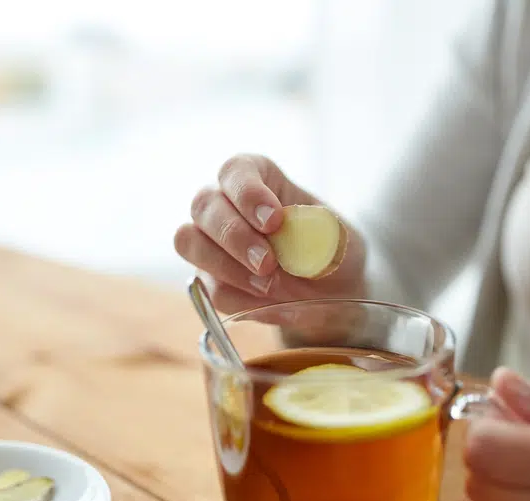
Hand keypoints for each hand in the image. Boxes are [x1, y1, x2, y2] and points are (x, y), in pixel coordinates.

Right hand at [174, 154, 366, 313]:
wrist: (330, 294)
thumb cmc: (330, 252)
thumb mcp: (340, 240)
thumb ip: (320, 237)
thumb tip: (295, 247)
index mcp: (259, 178)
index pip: (236, 171)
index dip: (248, 193)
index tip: (274, 220)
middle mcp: (224, 203)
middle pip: (203, 205)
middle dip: (234, 236)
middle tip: (268, 263)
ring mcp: (209, 241)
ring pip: (189, 242)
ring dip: (226, 266)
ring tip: (268, 283)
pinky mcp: (208, 278)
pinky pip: (207, 287)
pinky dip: (236, 296)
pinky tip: (266, 299)